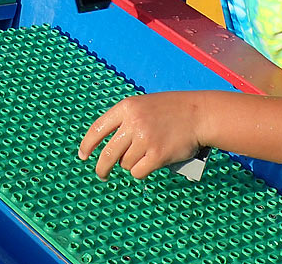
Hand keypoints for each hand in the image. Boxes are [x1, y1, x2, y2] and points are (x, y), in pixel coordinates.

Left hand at [79, 92, 204, 179]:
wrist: (198, 114)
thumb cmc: (171, 110)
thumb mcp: (144, 106)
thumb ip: (126, 121)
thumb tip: (109, 147)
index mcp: (126, 108)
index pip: (98, 128)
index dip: (87, 144)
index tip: (83, 155)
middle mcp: (133, 123)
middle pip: (108, 153)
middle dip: (102, 167)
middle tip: (102, 174)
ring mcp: (145, 139)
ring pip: (125, 163)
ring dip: (131, 164)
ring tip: (143, 157)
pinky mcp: (157, 155)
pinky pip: (138, 172)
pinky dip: (141, 172)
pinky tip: (148, 165)